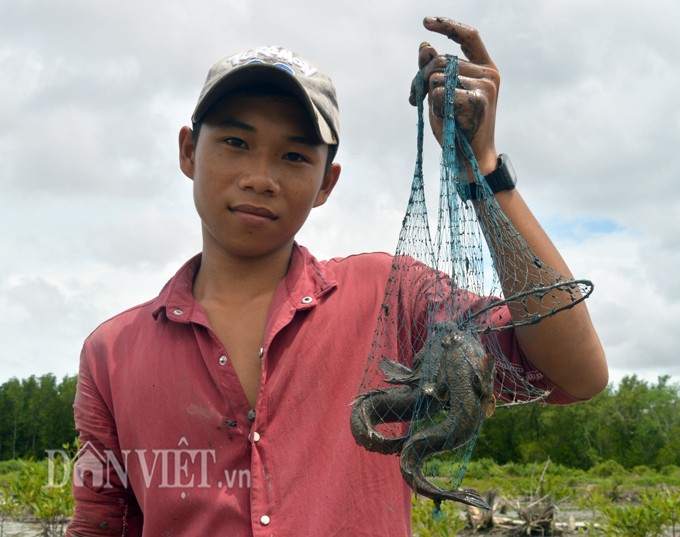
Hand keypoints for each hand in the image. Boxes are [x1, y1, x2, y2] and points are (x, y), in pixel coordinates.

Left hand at [409, 17, 499, 174]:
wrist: (470, 159)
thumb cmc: (455, 127)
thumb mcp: (440, 95)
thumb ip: (434, 70)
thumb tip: (424, 46)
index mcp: (485, 67)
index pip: (468, 36)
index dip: (447, 26)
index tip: (425, 22)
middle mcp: (489, 73)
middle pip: (442, 59)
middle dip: (421, 77)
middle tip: (413, 97)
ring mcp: (486, 86)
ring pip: (437, 77)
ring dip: (426, 95)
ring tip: (436, 112)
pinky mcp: (478, 100)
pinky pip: (440, 93)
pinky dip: (434, 106)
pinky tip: (445, 119)